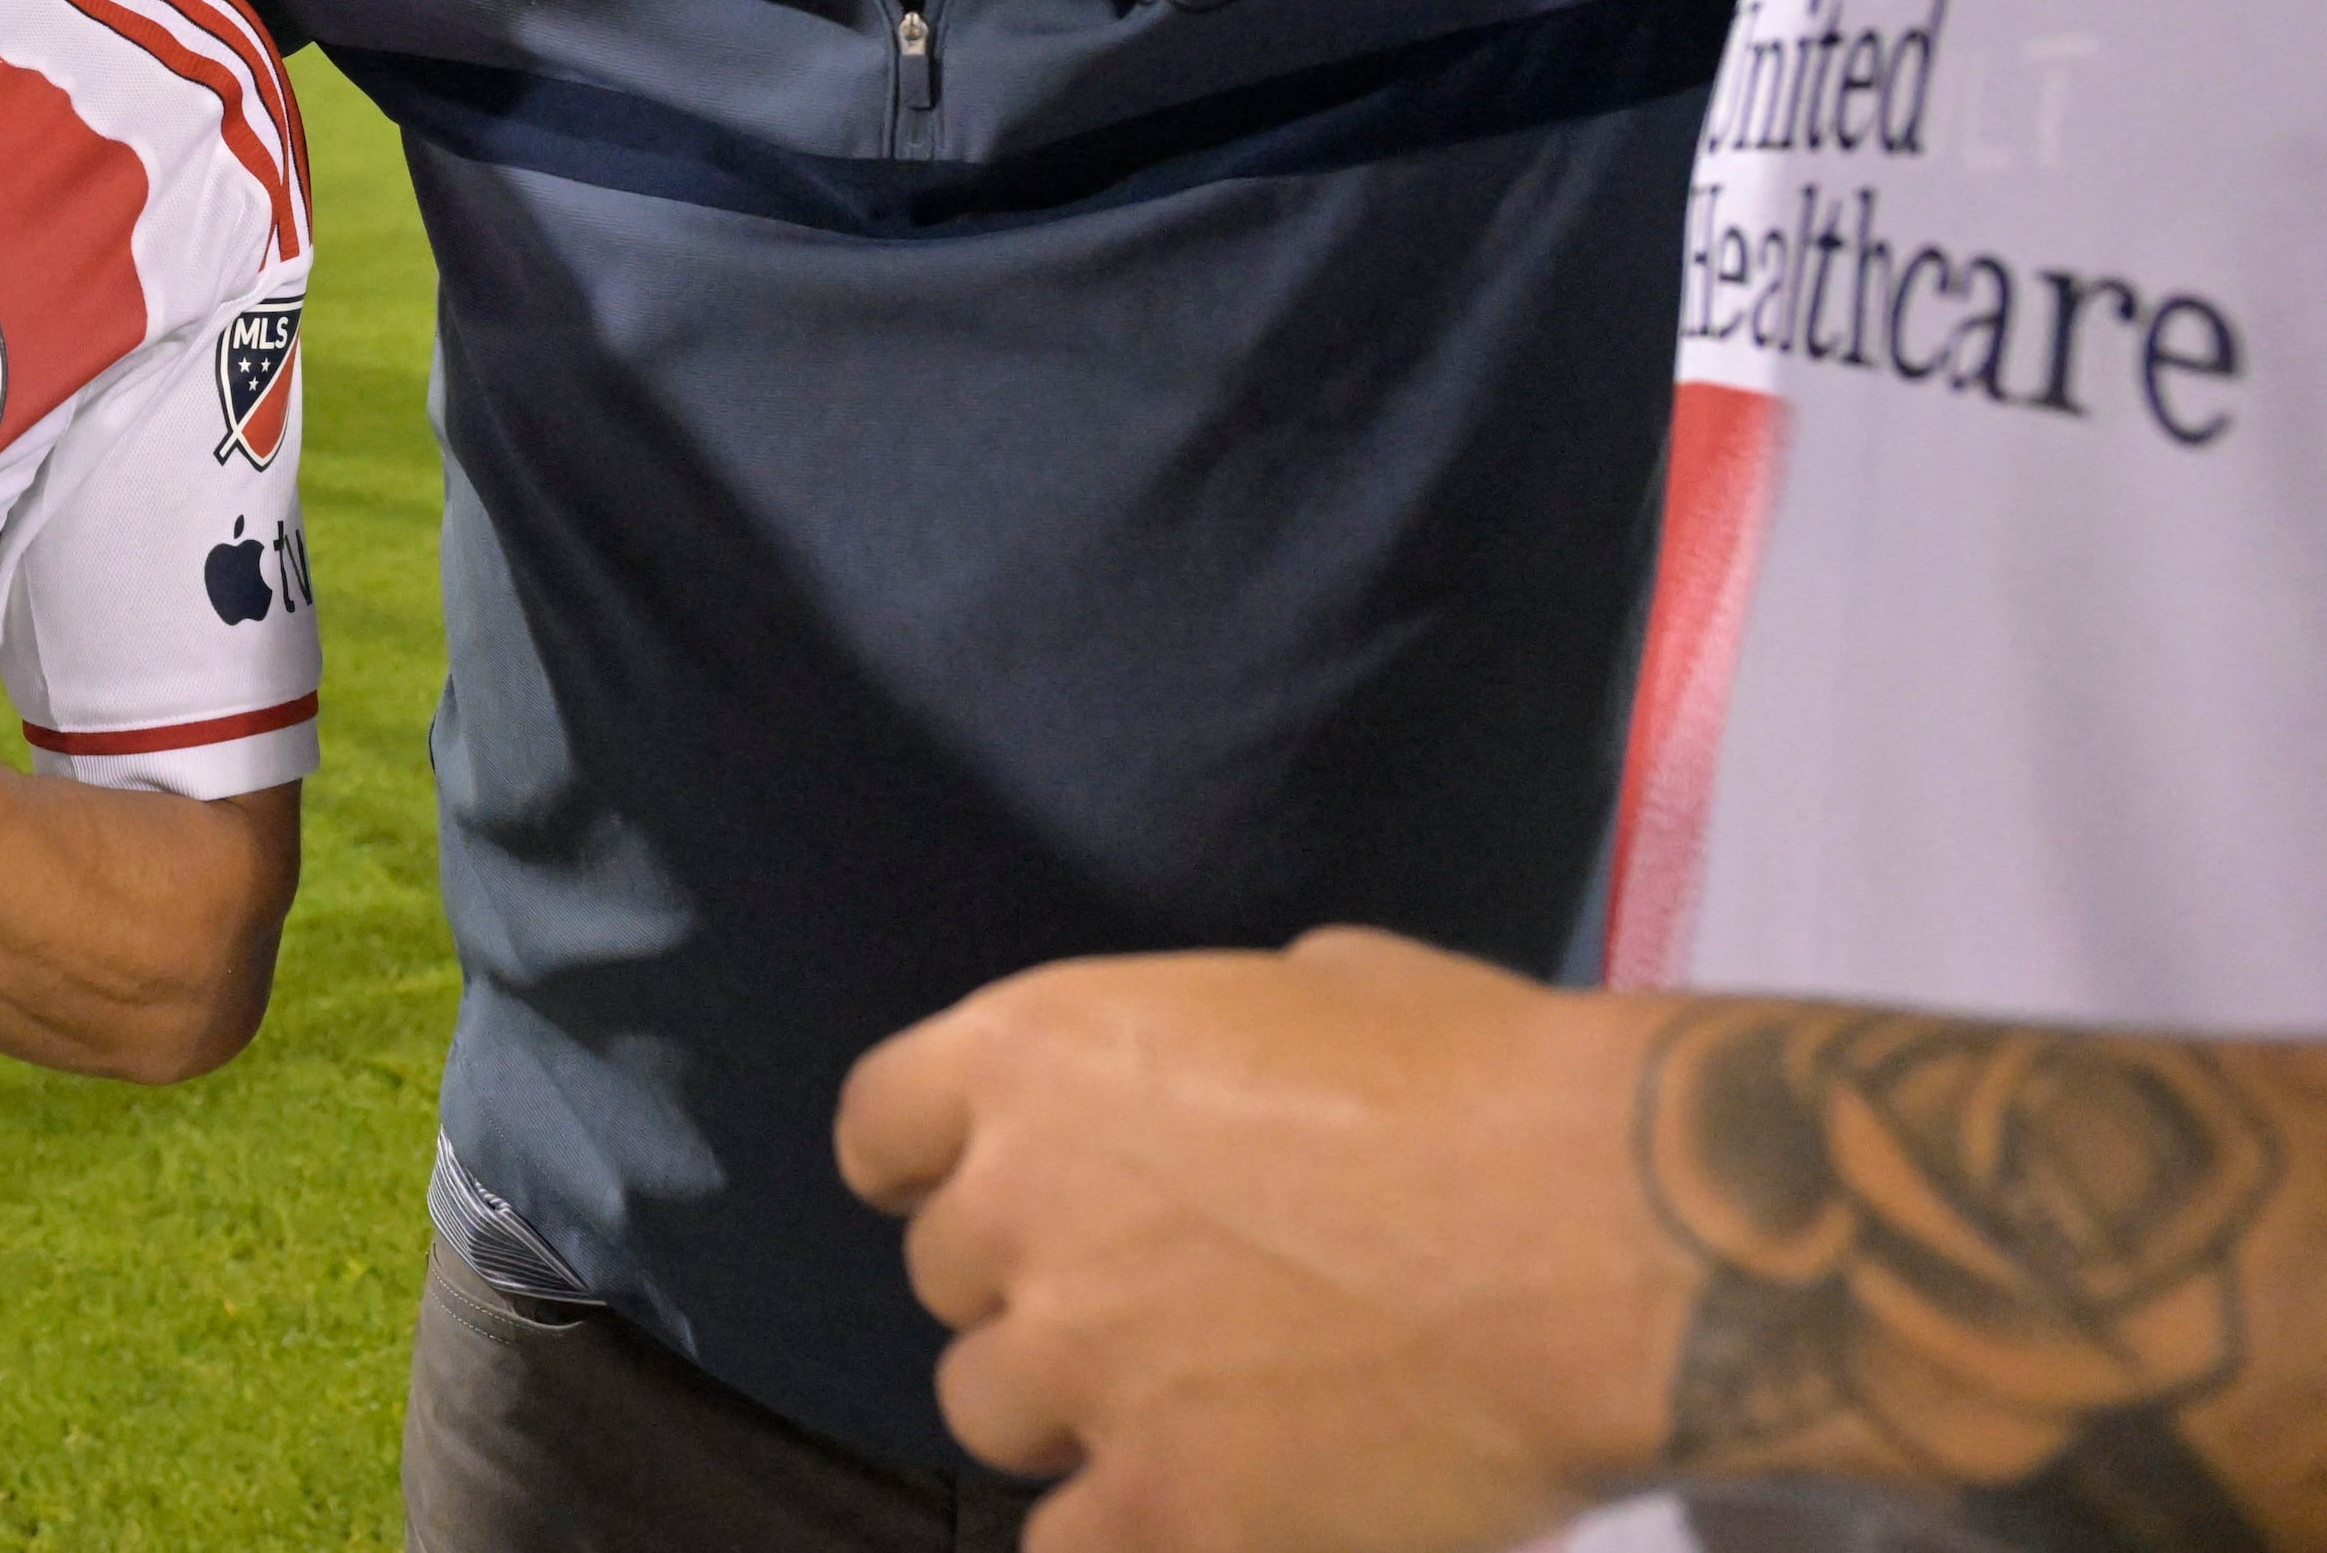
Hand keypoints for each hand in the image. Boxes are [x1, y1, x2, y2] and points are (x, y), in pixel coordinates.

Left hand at [834, 929, 1678, 1552]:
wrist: (1603, 1237)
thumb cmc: (1487, 1088)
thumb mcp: (1317, 988)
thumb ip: (1207, 1052)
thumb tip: (1223, 1094)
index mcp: (1033, 1055)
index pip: (882, 1129)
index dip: (928, 1170)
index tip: (975, 1196)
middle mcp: (1021, 1209)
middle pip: (950, 1282)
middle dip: (1037, 1292)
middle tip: (1160, 1309)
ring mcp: (1082, 1367)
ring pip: (991, 1414)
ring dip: (1073, 1416)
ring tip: (1202, 1411)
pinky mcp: (1166, 1510)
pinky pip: (1068, 1548)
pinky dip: (1124, 1534)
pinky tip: (1210, 1511)